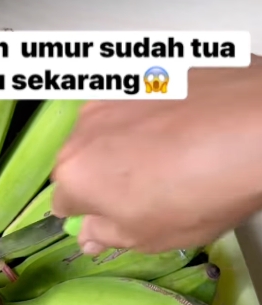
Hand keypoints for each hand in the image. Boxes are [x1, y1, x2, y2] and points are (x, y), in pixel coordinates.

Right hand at [52, 56, 261, 254]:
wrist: (256, 128)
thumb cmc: (200, 191)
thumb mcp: (150, 236)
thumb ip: (108, 235)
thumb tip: (90, 234)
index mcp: (75, 174)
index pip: (63, 203)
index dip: (91, 215)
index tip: (117, 218)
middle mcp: (84, 127)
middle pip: (82, 160)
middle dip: (105, 175)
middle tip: (149, 189)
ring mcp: (117, 91)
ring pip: (109, 126)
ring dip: (128, 141)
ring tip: (173, 154)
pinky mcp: (150, 67)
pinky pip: (140, 99)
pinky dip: (154, 113)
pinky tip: (188, 126)